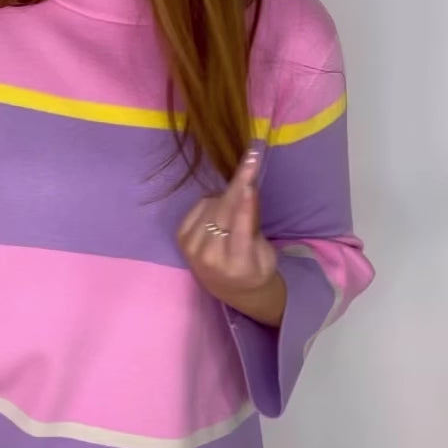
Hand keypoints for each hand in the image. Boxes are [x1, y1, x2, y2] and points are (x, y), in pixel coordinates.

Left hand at [177, 147, 285, 323]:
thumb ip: (253, 225)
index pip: (239, 228)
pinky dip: (212, 202)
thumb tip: (247, 190)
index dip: (245, 202)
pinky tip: (221, 209)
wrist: (231, 289)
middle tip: (251, 157)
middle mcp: (210, 258)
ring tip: (238, 204)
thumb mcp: (265, 252)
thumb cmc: (256, 269)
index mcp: (237, 265)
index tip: (251, 179)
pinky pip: (199, 207)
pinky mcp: (182, 239)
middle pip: (223, 212)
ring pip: (211, 205)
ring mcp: (192, 249)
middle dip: (238, 183)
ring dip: (227, 196)